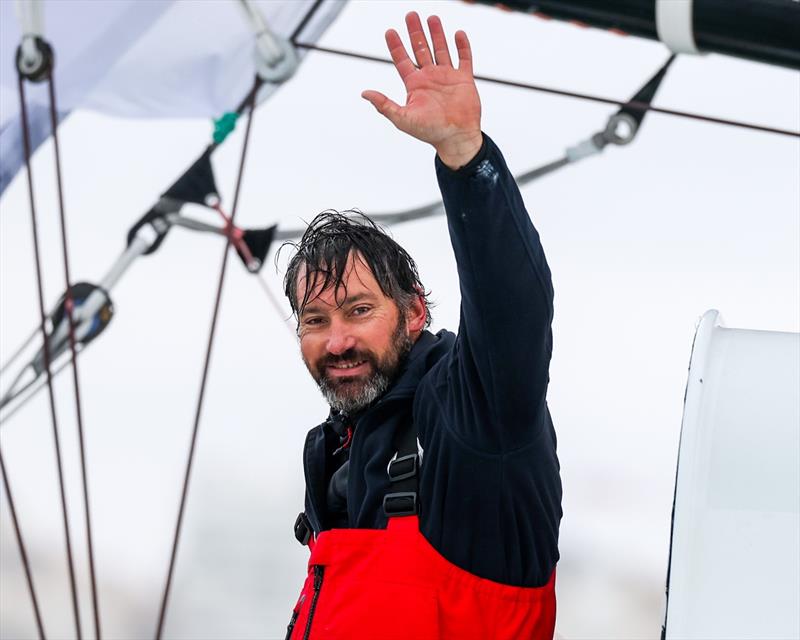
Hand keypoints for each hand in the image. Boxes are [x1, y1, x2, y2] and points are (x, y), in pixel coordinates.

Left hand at [362, 12, 481, 169]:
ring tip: (431, 18)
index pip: (402, 60)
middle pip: (420, 49)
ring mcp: (447, 76)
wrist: (456, 138)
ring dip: (436, 34)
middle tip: (410, 15)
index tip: (389, 31)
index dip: (396, 46)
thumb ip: (384, 105)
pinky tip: (457, 34)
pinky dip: (462, 46)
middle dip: (415, 32)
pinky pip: (464, 58)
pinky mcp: (464, 79)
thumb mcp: (403, 119)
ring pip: (441, 49)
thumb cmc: (429, 132)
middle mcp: (430, 77)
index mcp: (415, 85)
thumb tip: (364, 93)